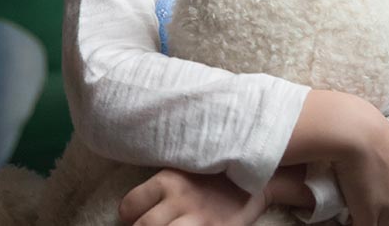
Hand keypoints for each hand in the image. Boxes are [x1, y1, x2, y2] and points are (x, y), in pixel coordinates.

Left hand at [119, 168, 268, 225]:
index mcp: (168, 180)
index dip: (129, 216)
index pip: (130, 205)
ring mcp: (199, 219)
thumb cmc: (216, 173)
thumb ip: (162, 185)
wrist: (259, 177)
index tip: (134, 219)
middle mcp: (180, 200)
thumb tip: (134, 205)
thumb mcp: (186, 168)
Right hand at [331, 102, 388, 225]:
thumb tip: (372, 146)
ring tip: (365, 220)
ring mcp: (388, 205)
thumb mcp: (382, 137)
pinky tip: (351, 223)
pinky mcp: (369, 213)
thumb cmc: (364, 124)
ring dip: (378, 225)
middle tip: (380, 220)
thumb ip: (384, 150)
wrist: (356, 131)